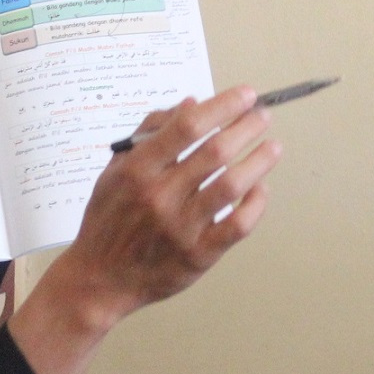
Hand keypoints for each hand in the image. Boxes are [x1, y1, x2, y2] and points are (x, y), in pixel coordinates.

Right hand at [8, 86, 281, 373]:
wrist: (99, 279)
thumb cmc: (108, 220)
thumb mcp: (114, 170)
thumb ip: (150, 133)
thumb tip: (191, 104)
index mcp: (137, 170)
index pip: (188, 127)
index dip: (222, 106)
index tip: (245, 95)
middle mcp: (159, 196)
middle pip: (216, 152)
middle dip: (247, 127)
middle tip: (263, 116)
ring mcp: (180, 227)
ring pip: (232, 185)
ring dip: (259, 161)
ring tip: (273, 147)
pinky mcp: (198, 255)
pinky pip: (238, 225)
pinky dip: (256, 203)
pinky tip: (260, 189)